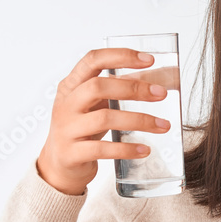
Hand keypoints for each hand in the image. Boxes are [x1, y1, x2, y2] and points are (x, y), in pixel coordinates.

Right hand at [36, 48, 175, 195]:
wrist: (58, 165)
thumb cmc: (81, 130)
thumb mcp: (93, 105)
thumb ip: (116, 91)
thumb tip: (155, 83)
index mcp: (71, 85)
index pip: (93, 60)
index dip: (121, 56)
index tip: (149, 59)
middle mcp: (66, 104)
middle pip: (98, 86)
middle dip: (134, 88)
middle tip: (161, 94)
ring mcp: (66, 129)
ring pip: (103, 118)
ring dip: (139, 120)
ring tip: (162, 125)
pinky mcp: (71, 153)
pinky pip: (102, 149)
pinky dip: (127, 149)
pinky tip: (144, 149)